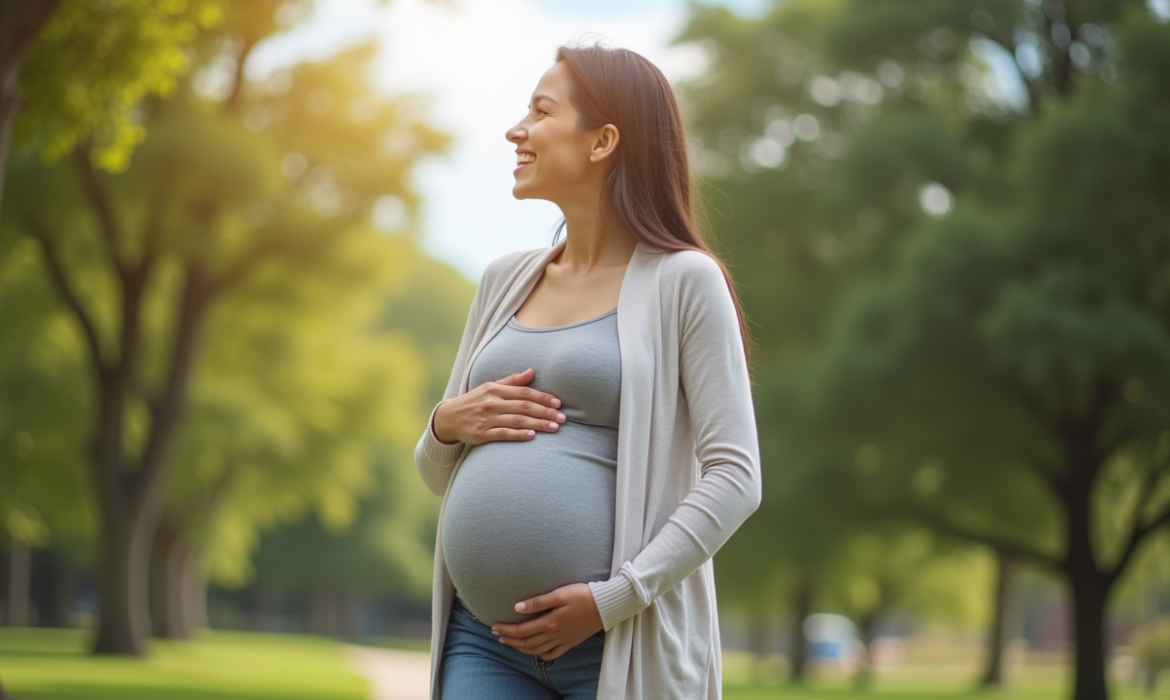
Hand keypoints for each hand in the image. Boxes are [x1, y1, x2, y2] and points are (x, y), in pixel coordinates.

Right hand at [432, 368, 564, 444]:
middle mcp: (491, 403)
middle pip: (523, 407)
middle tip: (562, 418)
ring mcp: (486, 419)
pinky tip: (532, 435)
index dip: (542, 398)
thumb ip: (512, 381)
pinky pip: (503, 434)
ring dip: (537, 424)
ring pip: (517, 421)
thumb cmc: (474, 401)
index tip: (558, 403)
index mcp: (495, 389)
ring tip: (554, 427)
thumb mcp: (490, 387)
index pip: (524, 392)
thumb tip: (532, 371)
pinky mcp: (482, 434)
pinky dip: (518, 434)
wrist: (448, 418)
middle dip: (545, 412)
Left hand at [491, 583, 602, 660]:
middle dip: (510, 639)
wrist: (607, 605)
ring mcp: (563, 641)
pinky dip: (541, 655)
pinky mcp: (571, 642)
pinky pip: (553, 654)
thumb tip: (517, 608)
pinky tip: (536, 653)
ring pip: (537, 650)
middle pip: (527, 642)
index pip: (522, 630)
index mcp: (550, 622)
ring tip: (511, 643)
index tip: (494, 626)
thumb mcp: (559, 594)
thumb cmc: (583, 595)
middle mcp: (555, 635)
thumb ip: (538, 602)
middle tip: (497, 635)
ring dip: (521, 648)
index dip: (506, 629)